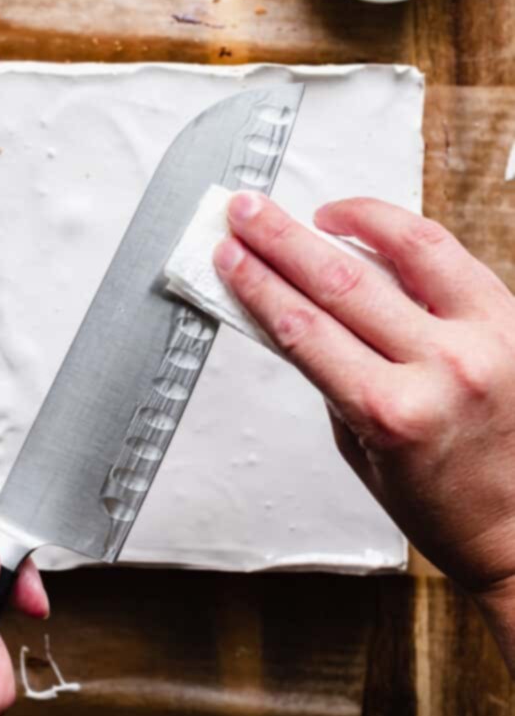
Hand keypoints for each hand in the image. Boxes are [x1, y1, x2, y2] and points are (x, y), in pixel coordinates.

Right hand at [215, 192, 514, 668]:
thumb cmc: (442, 502)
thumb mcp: (361, 446)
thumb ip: (328, 373)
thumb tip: (288, 310)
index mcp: (392, 412)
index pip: (304, 328)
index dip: (257, 284)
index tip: (230, 258)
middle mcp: (442, 368)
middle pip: (340, 282)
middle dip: (281, 241)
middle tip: (247, 213)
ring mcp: (485, 338)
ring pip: (407, 249)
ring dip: (348, 218)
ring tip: (312, 212)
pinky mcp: (511, 320)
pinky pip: (451, 257)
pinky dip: (405, 233)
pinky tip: (372, 227)